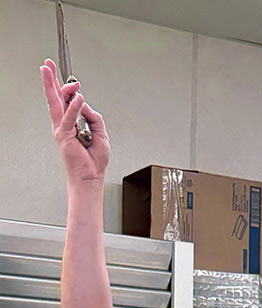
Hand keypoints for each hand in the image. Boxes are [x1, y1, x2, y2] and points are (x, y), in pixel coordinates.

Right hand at [41, 60, 107, 182]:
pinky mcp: (64, 135)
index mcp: (71, 122)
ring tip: (47, 70)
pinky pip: (69, 118)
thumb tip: (86, 105)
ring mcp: (61, 128)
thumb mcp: (101, 134)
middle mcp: (63, 123)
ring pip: (55, 103)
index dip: (67, 88)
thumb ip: (94, 117)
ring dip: (51, 85)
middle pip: (56, 97)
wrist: (91, 176)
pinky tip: (78, 97)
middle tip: (47, 64)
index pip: (66, 101)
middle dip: (51, 79)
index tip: (74, 80)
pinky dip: (74, 107)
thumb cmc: (94, 159)